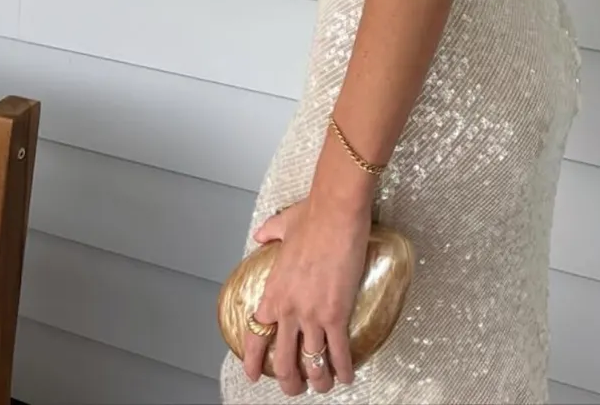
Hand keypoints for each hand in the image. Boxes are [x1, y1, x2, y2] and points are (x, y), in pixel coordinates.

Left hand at [243, 197, 369, 394]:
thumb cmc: (312, 215)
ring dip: (318, 380)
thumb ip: (269, 233)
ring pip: (312, 363)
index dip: (253, 360)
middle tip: (295, 388)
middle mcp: (289, 310)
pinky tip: (346, 376)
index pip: (256, 335)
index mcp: (273, 292)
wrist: (335, 212)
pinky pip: (338, 352)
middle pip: (285, 360)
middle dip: (289, 381)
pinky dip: (342, 369)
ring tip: (323, 386)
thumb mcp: (282, 226)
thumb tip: (261, 234)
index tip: (253, 374)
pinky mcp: (336, 314)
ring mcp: (312, 315)